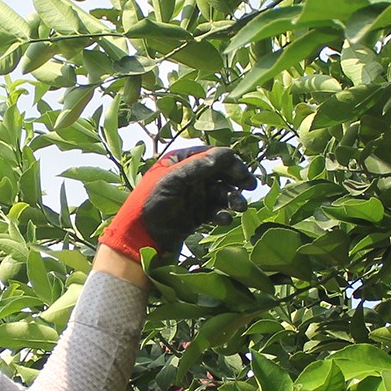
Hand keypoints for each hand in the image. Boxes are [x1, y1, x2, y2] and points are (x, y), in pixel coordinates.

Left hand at [101, 145, 254, 265]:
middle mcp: (190, 176)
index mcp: (182, 161)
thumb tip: (226, 154)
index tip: (241, 172)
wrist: (140, 235)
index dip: (229, 162)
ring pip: (221, 192)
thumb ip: (199, 166)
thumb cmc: (151, 202)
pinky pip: (216, 210)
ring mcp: (195, 195)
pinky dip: (222, 214)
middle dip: (236, 179)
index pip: (212, 155)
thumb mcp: (172, 180)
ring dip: (232, 198)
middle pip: (221, 173)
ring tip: (240, 207)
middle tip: (250, 186)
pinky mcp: (197, 214)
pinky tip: (224, 219)